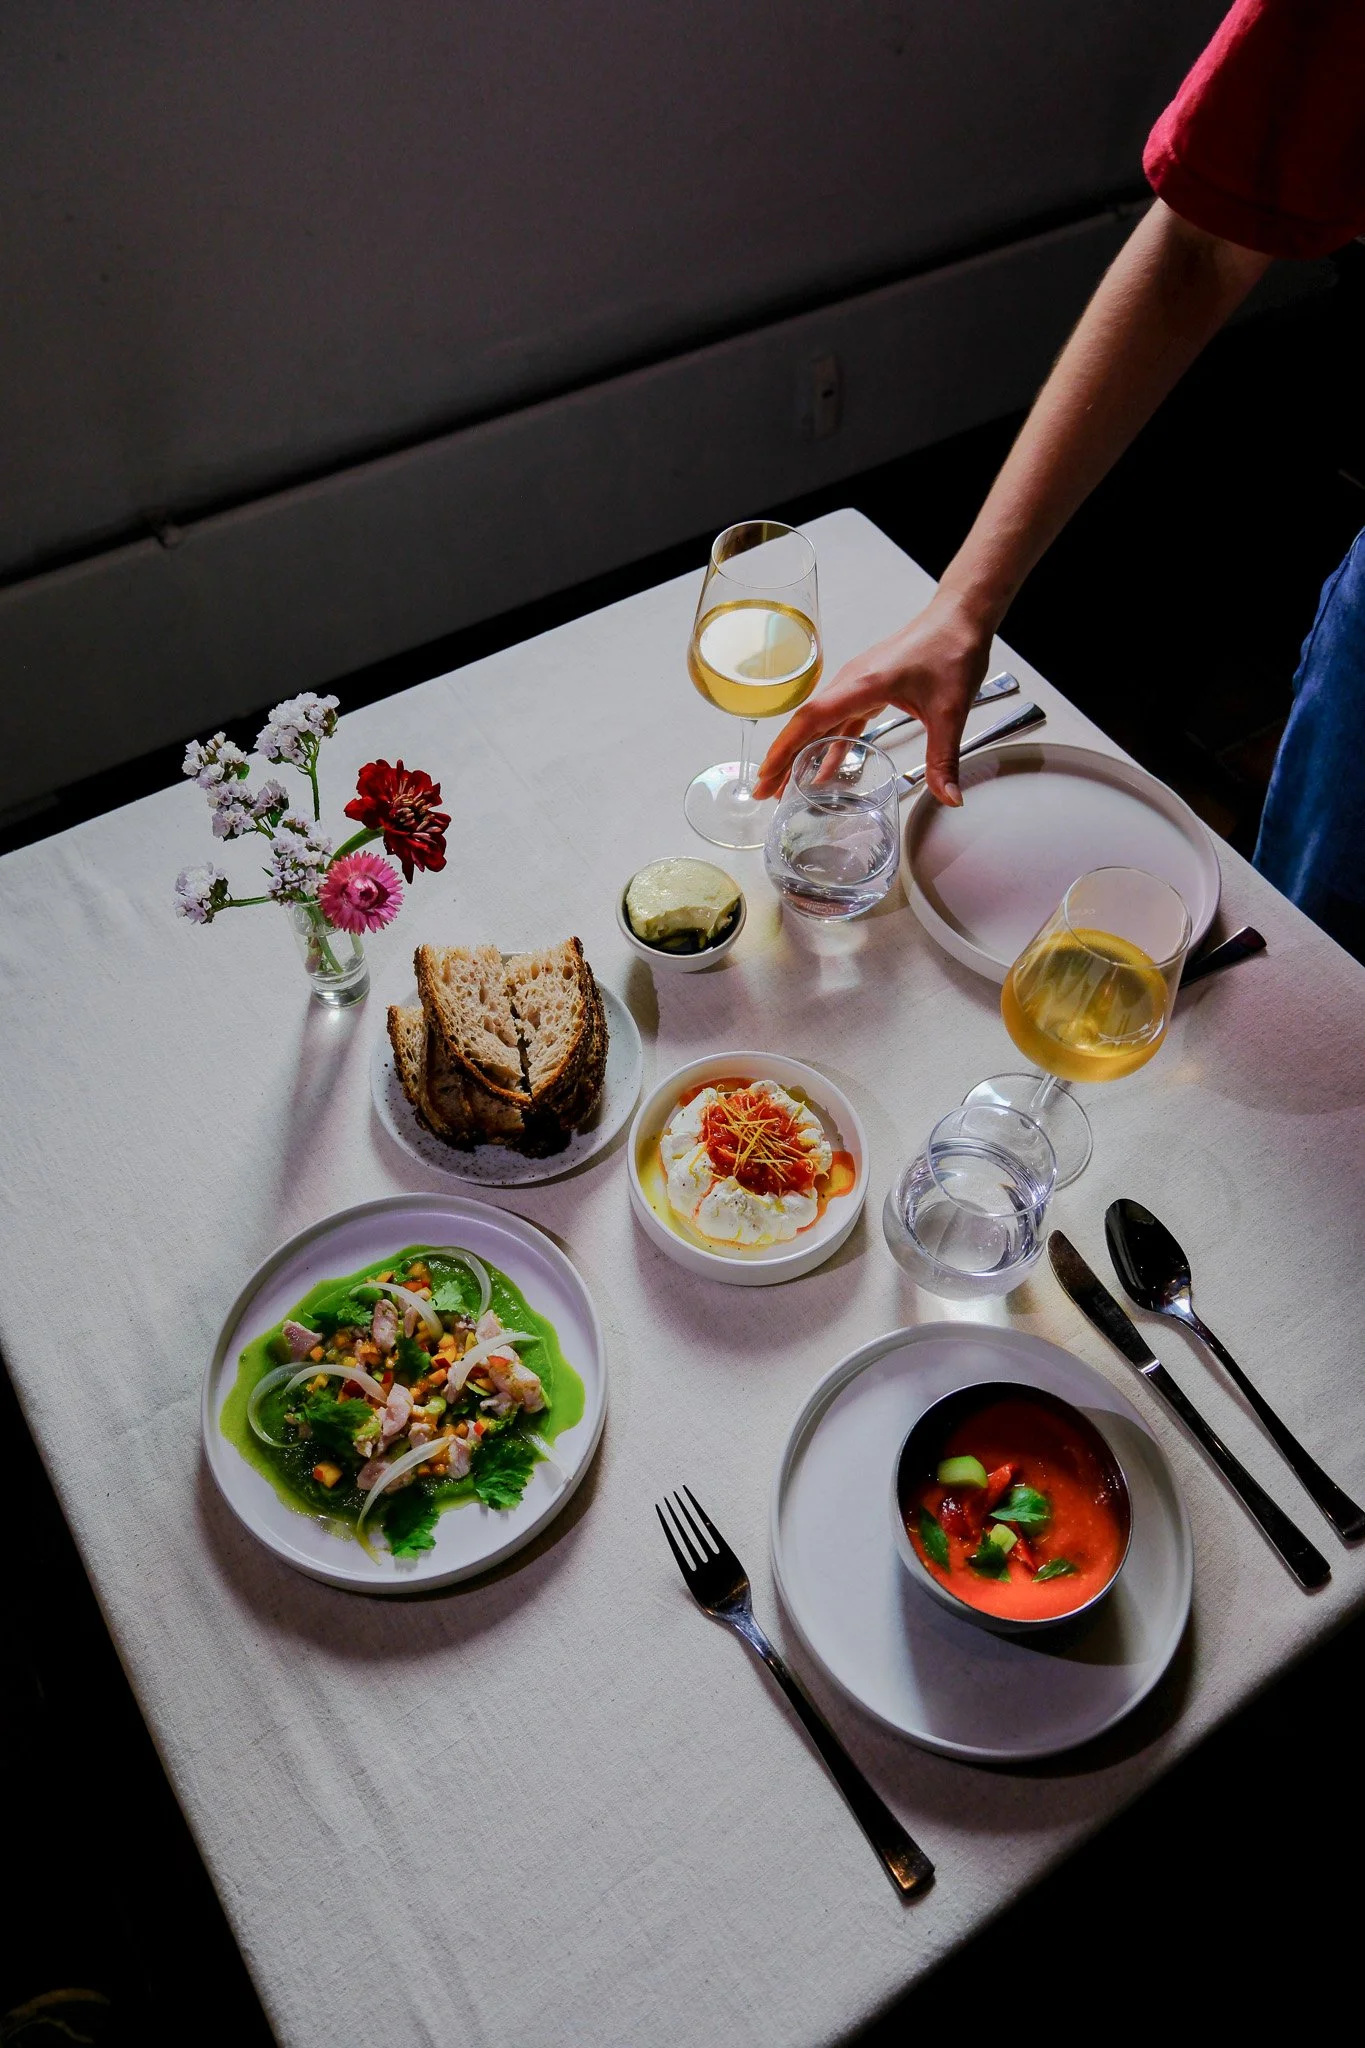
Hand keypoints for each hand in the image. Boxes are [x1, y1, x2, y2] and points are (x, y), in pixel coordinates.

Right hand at [753, 589, 995, 806]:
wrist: (960, 617)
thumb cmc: (952, 649)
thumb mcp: (951, 710)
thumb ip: (944, 758)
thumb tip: (950, 799)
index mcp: (863, 685)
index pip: (811, 719)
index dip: (785, 749)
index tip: (766, 775)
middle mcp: (852, 682)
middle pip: (806, 724)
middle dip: (782, 760)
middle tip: (764, 793)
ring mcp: (857, 684)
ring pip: (820, 723)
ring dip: (802, 754)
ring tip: (786, 787)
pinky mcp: (868, 687)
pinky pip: (839, 719)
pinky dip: (828, 744)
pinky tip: (824, 768)